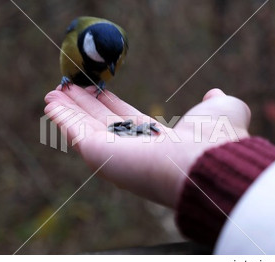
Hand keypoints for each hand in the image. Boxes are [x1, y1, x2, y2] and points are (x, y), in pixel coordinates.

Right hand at [44, 86, 250, 207]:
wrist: (207, 161)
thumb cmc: (217, 137)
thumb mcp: (223, 110)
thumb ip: (216, 102)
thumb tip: (214, 93)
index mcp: (157, 140)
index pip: (124, 118)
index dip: (108, 103)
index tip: (95, 88)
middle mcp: (133, 148)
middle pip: (100, 122)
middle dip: (83, 105)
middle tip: (67, 87)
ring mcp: (114, 154)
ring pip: (85, 127)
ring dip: (68, 110)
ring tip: (53, 92)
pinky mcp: (100, 155)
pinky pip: (76, 133)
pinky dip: (63, 118)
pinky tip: (51, 104)